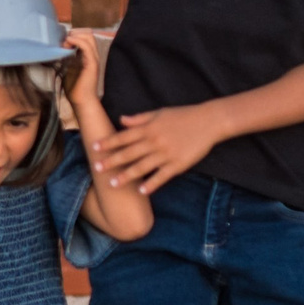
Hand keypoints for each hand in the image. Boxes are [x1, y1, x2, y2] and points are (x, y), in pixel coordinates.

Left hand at [59, 27, 102, 98]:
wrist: (81, 101)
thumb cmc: (75, 88)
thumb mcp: (68, 69)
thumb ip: (66, 59)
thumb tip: (57, 50)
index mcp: (88, 56)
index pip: (86, 36)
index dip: (75, 34)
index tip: (62, 40)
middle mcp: (93, 55)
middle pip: (88, 33)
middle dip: (75, 32)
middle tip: (63, 41)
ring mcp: (94, 58)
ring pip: (89, 36)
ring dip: (75, 36)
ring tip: (64, 43)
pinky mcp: (92, 63)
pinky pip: (86, 46)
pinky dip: (76, 41)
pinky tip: (67, 43)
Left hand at [99, 104, 221, 194]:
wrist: (209, 121)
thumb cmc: (183, 116)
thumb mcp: (159, 113)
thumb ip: (139, 119)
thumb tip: (121, 119)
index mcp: (149, 128)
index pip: (124, 136)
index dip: (108, 143)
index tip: (94, 148)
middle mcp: (154, 141)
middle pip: (129, 153)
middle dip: (111, 161)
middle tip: (96, 169)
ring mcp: (166, 154)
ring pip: (142, 167)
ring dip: (126, 176)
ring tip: (113, 184)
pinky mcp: (178, 164)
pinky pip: (162, 176)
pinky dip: (151, 184)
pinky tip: (141, 191)